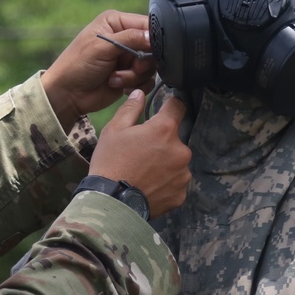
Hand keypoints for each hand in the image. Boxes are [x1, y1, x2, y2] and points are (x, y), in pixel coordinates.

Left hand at [42, 10, 155, 131]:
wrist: (68, 94)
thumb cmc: (77, 65)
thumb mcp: (103, 47)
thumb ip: (130, 39)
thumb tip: (153, 37)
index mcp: (116, 22)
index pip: (146, 25)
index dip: (151, 39)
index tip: (148, 51)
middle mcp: (124, 38)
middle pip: (152, 48)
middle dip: (141, 62)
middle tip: (129, 67)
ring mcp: (128, 58)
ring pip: (150, 67)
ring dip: (134, 76)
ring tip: (115, 78)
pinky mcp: (130, 76)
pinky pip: (147, 80)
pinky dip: (135, 85)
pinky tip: (118, 86)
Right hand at [89, 90, 191, 218]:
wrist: (111, 203)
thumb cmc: (110, 162)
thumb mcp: (114, 130)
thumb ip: (131, 108)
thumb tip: (141, 92)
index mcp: (165, 130)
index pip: (178, 107)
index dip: (169, 106)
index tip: (163, 110)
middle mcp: (181, 150)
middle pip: (175, 138)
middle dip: (162, 142)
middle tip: (141, 153)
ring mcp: (183, 174)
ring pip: (176, 162)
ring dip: (166, 163)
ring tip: (144, 173)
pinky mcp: (181, 194)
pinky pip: (175, 183)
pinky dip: (166, 183)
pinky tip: (149, 187)